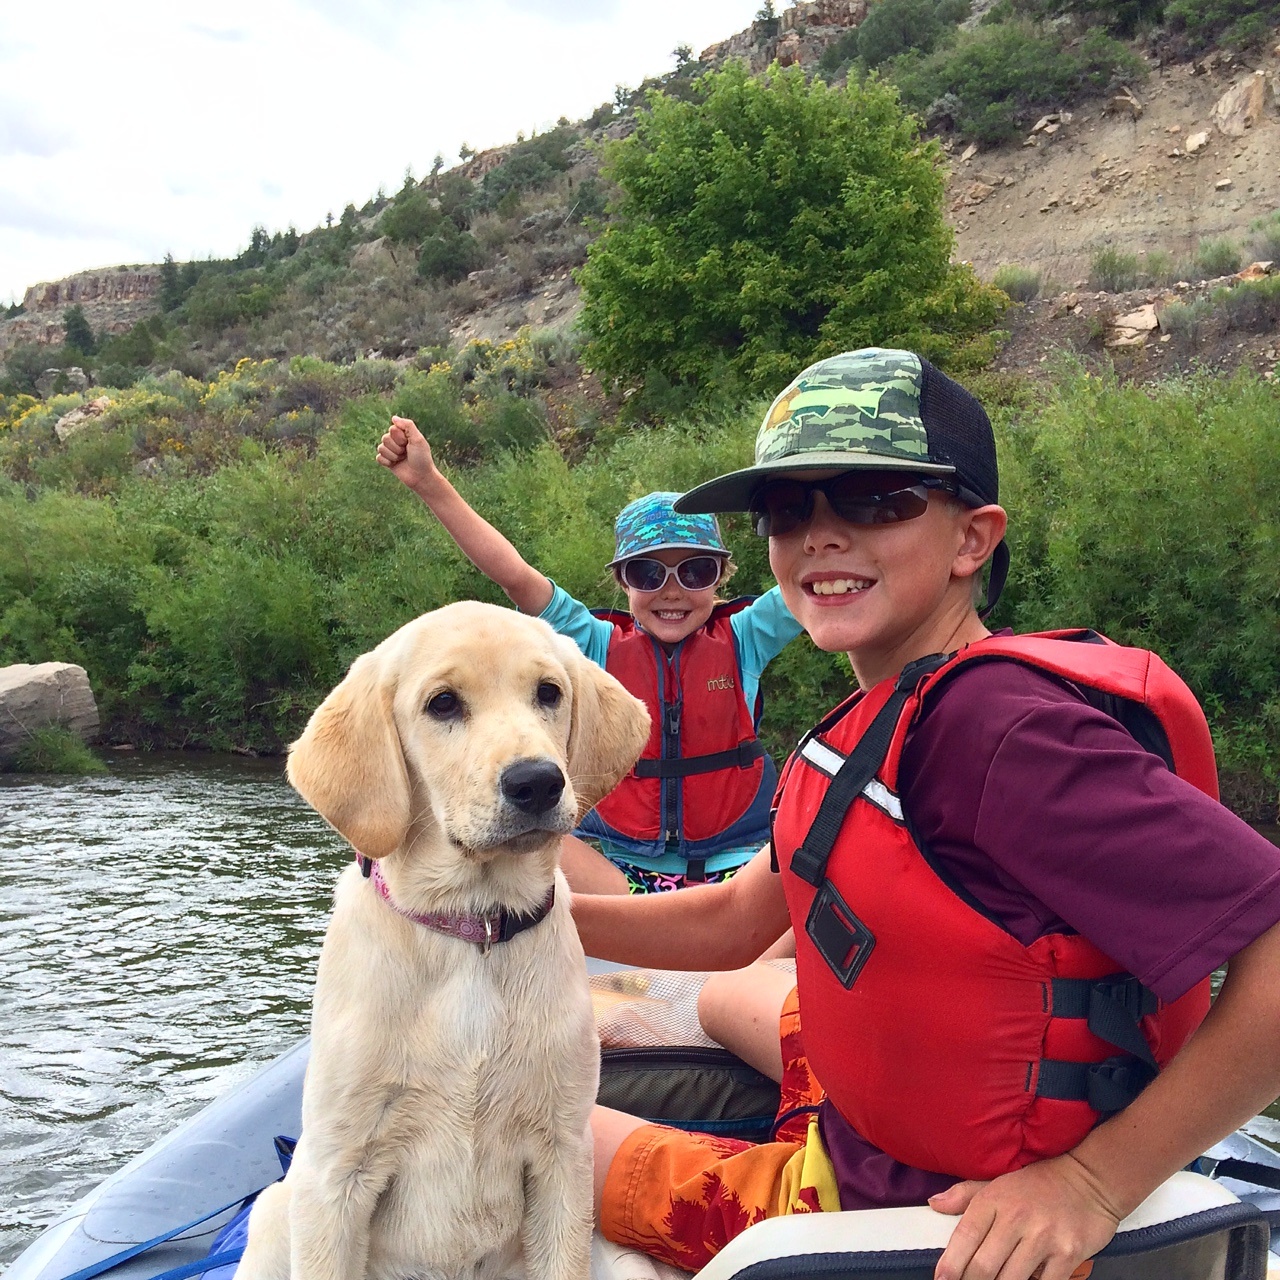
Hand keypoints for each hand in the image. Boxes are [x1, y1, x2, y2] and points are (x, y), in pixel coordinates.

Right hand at [376, 416, 438, 492]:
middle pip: (385, 438)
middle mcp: (396, 441)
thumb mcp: (418, 439)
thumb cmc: (422, 458)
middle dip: (396, 447)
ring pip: (381, 448)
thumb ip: (408, 425)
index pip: (392, 429)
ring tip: (402, 459)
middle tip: (406, 453)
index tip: (409, 443)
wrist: (421, 477)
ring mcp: (391, 451)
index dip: (400, 438)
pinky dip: (386, 462)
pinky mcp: (387, 461)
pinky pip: (378, 458)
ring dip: (392, 455)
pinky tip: (394, 464)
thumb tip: (393, 417)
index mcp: (403, 434)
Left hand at [930, 1153, 1122, 1279]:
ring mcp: (1043, 1237)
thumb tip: (934, 1204)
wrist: (1090, 1179)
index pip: (964, 1237)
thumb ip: (965, 1194)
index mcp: (994, 1199)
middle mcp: (1016, 1217)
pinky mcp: (1068, 1254)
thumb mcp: (998, 1180)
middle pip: (984, 1266)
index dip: (950, 1265)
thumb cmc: (1038, 1183)